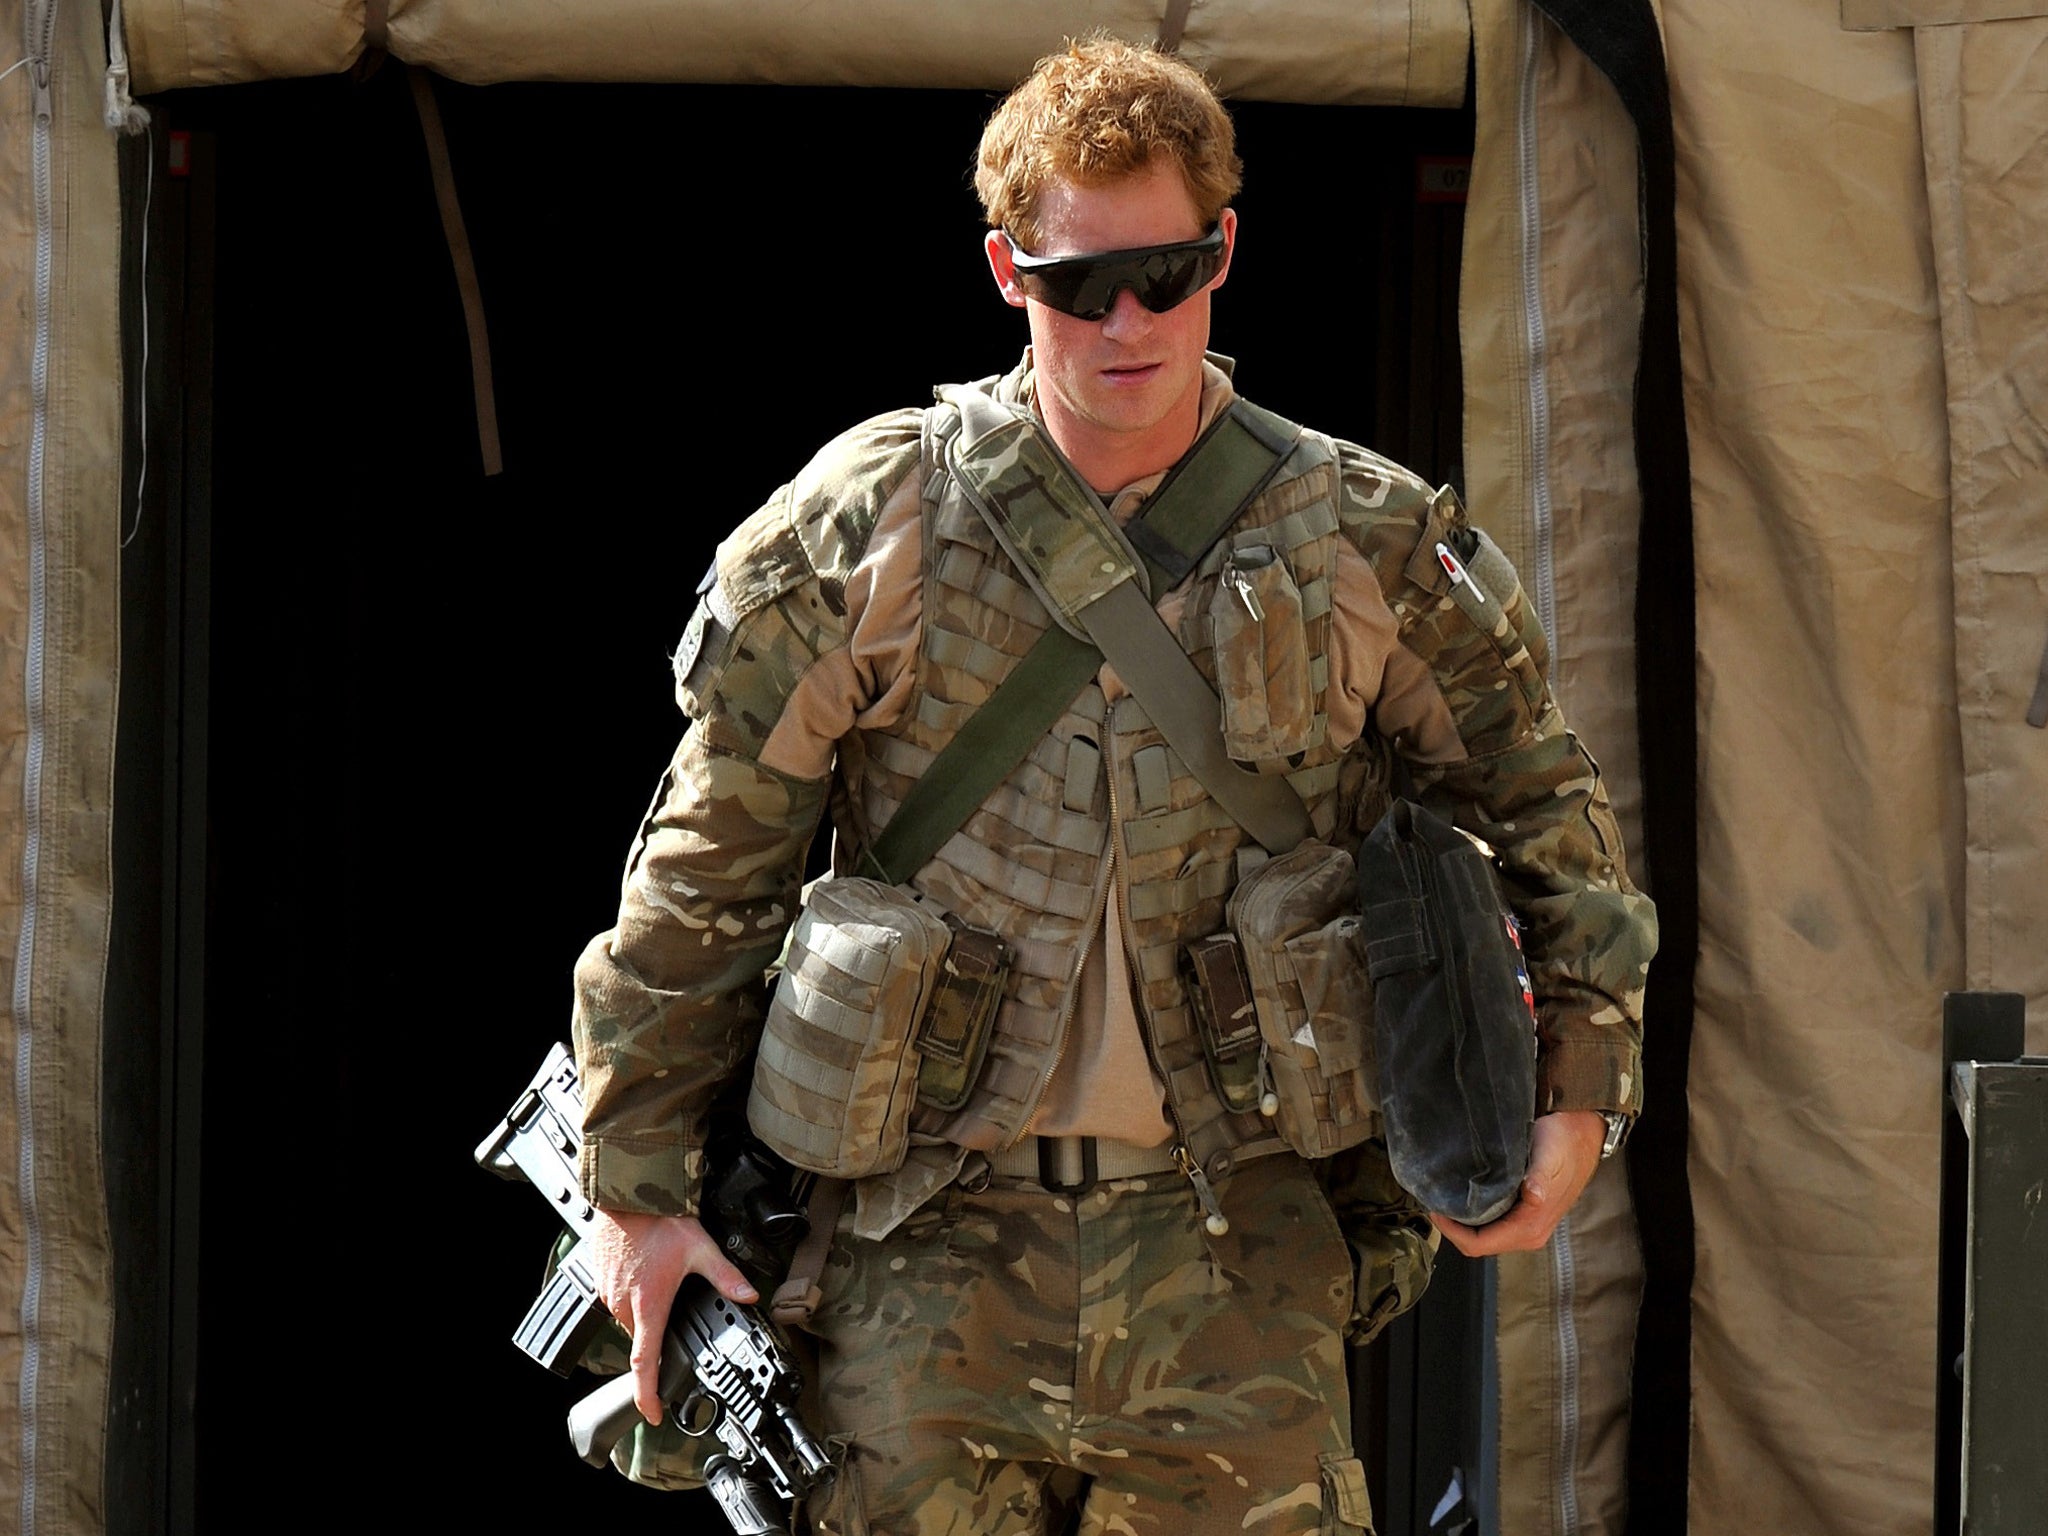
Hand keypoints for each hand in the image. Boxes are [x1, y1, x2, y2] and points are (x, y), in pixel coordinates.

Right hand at [590, 1207, 758, 1426]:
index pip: (645, 1363)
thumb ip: (725, 1276)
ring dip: (647, 1310)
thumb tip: (749, 1296)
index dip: (648, 1394)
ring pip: (630, 1316)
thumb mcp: (700, 1247)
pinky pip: (618, 1298)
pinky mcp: (601, 1278)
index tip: (653, 1413)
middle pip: (642, 1337)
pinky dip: (634, 1294)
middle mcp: (624, 1304)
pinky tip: (649, 1273)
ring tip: (665, 1287)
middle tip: (679, 1318)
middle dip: (660, 1335)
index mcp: (648, 1305)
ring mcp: (609, 1291)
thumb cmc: (658, 1219)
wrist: (625, 1191)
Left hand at [1429, 1109, 1606, 1257]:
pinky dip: (1474, 1215)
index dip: (1452, 1232)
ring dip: (1463, 1221)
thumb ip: (1541, 1177)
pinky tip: (1464, 1195)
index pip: (1479, 1245)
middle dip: (1453, 1227)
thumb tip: (1534, 1196)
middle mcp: (1529, 1233)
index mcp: (1530, 1227)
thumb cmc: (1564, 1142)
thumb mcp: (1551, 1155)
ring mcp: (1527, 1226)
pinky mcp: (1524, 1215)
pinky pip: (1491, 1224)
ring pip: (1484, 1236)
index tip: (1435, 1208)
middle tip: (1435, 1199)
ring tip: (1445, 1196)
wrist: (1583, 1135)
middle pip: (1478, 1244)